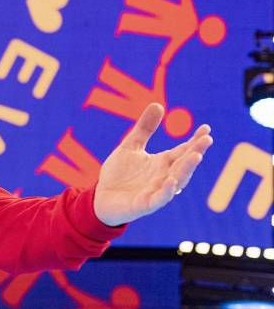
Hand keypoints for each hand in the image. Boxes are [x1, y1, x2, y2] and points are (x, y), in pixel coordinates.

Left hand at [94, 103, 212, 226]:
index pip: (183, 151)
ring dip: (186, 170)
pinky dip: (166, 191)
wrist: (100, 198)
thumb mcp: (130, 146)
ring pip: (176, 181)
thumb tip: (158, 104)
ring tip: (196, 156)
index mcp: (162, 163)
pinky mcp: (145, 204)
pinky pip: (158, 199)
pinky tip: (171, 181)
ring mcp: (156, 191)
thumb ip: (144, 128)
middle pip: (184, 165)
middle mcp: (164, 177)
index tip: (206, 128)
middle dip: (195, 152)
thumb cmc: (119, 174)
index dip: (195, 141)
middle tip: (207, 139)